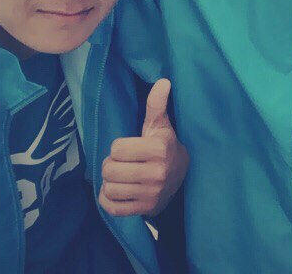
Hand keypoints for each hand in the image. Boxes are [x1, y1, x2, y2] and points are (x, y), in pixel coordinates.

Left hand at [99, 79, 188, 215]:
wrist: (182, 178)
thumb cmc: (165, 148)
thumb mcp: (161, 126)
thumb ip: (157, 105)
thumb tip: (163, 81)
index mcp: (159, 149)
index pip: (116, 149)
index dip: (119, 147)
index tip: (131, 148)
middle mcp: (157, 173)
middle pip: (109, 170)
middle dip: (112, 165)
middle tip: (124, 164)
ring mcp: (151, 193)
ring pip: (109, 188)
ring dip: (111, 183)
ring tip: (123, 177)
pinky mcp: (145, 209)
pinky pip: (111, 207)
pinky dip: (109, 200)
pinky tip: (119, 191)